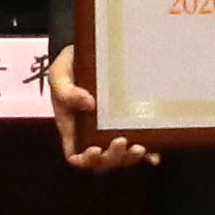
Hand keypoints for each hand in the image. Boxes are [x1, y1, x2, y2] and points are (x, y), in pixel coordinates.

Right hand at [49, 43, 148, 170]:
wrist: (85, 54)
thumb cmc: (67, 67)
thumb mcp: (60, 76)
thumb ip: (68, 92)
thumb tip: (90, 104)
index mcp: (72, 127)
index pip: (75, 155)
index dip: (85, 160)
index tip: (95, 150)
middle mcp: (91, 134)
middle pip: (101, 160)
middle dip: (113, 158)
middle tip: (123, 142)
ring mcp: (110, 130)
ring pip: (120, 156)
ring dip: (130, 158)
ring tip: (141, 148)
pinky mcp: (127, 123)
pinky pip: (138, 143)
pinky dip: (148, 154)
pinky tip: (155, 154)